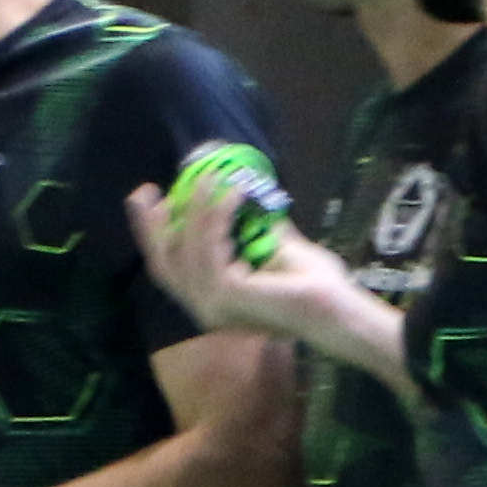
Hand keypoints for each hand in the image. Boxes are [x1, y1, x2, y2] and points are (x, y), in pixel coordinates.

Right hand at [128, 179, 355, 348]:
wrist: (339, 308)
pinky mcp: (224, 294)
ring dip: (195, 208)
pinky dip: (217, 214)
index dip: (153, 237)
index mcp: (213, 302)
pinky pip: (210, 246)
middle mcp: (205, 308)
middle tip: (148, 190)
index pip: (170, 271)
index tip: (153, 202)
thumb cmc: (315, 285)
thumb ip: (253, 228)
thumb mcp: (277, 247)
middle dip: (150, 225)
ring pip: (185, 250)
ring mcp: (212, 305)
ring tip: (210, 177)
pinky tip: (233, 192)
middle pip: (162, 264)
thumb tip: (239, 190)